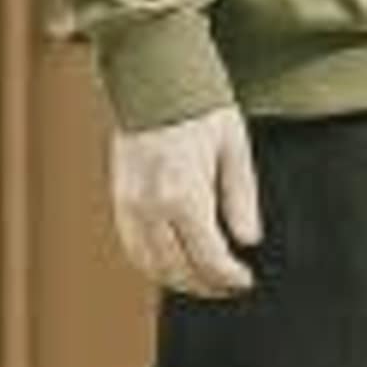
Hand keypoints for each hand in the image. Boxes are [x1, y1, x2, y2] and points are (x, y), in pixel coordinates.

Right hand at [111, 108, 263, 297]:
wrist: (154, 79)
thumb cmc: (200, 109)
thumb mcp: (235, 149)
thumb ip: (241, 198)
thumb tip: (248, 240)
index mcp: (184, 195)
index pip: (207, 256)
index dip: (228, 276)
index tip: (245, 281)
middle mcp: (150, 206)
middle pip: (176, 267)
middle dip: (205, 284)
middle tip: (229, 287)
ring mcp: (129, 204)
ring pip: (149, 263)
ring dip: (177, 280)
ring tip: (205, 281)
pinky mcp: (118, 198)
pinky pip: (132, 245)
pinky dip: (152, 263)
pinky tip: (174, 263)